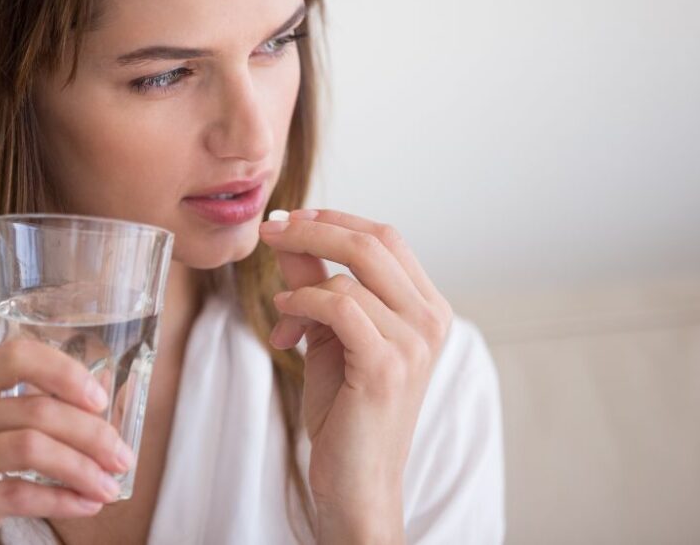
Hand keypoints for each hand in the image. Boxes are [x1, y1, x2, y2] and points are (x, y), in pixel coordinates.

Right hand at [0, 340, 135, 544]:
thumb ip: (42, 404)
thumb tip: (105, 396)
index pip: (17, 355)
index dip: (64, 372)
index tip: (100, 400)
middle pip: (34, 410)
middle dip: (91, 434)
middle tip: (121, 457)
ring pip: (29, 449)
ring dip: (81, 469)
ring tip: (109, 486)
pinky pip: (17, 495)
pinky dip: (61, 499)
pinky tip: (85, 504)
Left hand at [259, 209, 453, 540]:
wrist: (356, 481)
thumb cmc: (345, 411)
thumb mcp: (328, 334)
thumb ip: (315, 283)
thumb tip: (287, 234)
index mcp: (426, 307)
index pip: (386, 237)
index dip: (335, 219)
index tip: (289, 218)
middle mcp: (430, 320)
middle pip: (372, 242)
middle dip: (312, 228)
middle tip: (269, 231)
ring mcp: (414, 342)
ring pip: (347, 277)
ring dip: (298, 286)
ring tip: (280, 314)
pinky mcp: (386, 365)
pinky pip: (336, 306)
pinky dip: (301, 305)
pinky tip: (283, 325)